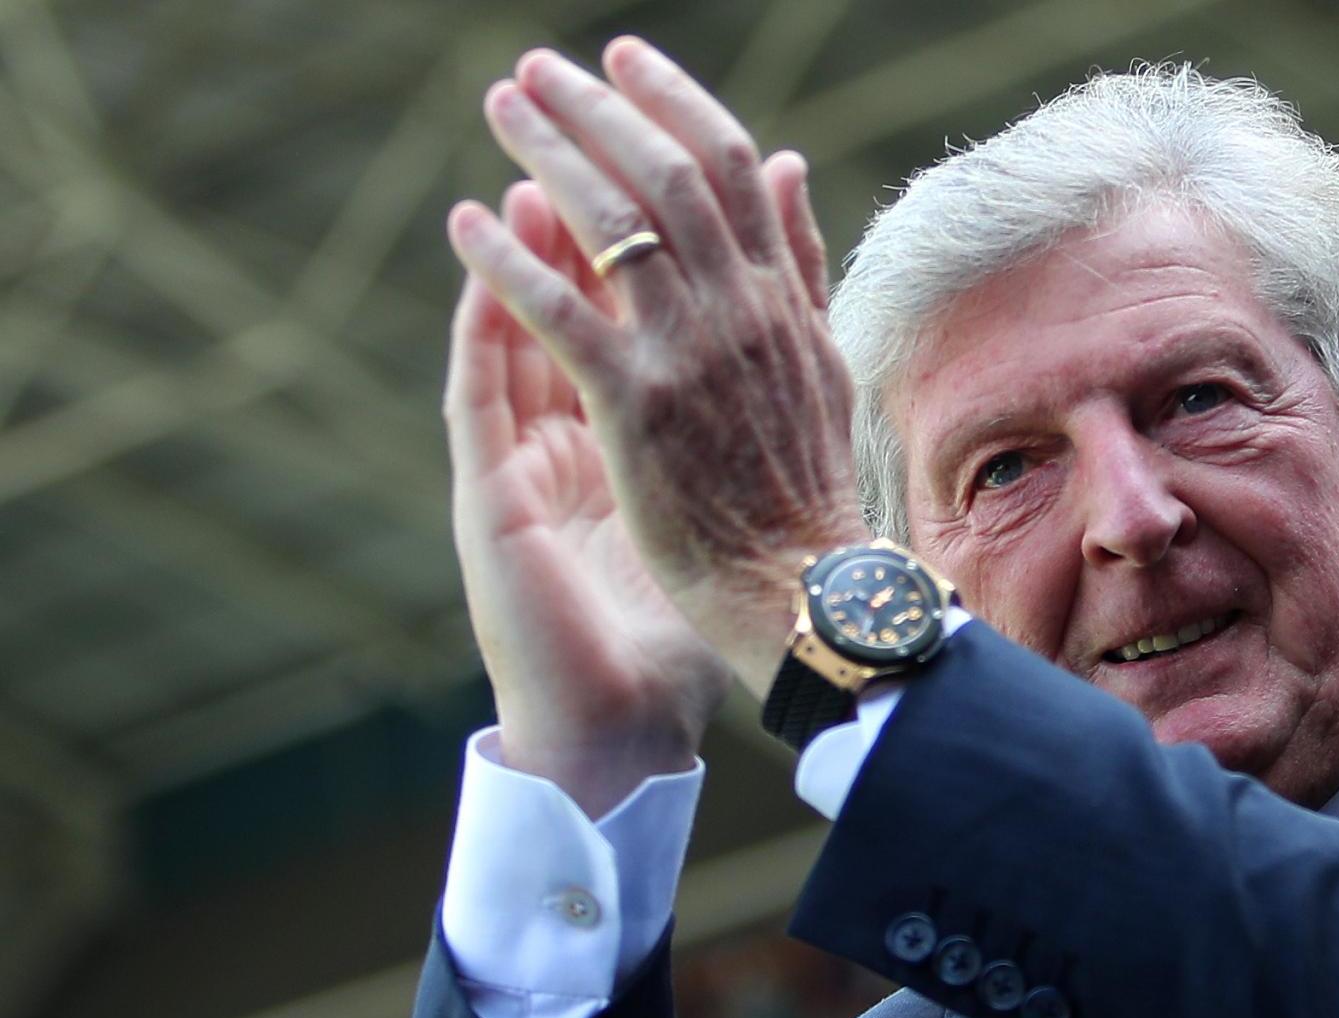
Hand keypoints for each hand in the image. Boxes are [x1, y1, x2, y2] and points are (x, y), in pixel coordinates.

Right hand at [443, 180, 732, 816]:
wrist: (627, 725)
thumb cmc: (684, 635)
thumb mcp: (729, 525)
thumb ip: (758, 446)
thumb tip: (810, 386)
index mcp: (621, 448)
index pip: (626, 332)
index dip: (643, 263)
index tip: (676, 194)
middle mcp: (568, 446)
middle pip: (572, 316)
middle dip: (583, 230)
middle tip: (598, 150)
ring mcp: (523, 468)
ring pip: (514, 336)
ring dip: (524, 250)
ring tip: (536, 172)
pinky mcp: (490, 499)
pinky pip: (476, 392)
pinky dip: (481, 321)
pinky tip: (488, 259)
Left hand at [447, 37, 871, 706]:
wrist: (800, 587)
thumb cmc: (804, 490)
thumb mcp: (821, 360)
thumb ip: (800, 263)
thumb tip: (791, 163)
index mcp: (781, 301)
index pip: (730, 167)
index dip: (674, 100)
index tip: (625, 58)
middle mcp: (738, 312)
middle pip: (662, 176)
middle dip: (596, 110)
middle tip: (537, 71)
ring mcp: (687, 356)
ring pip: (611, 225)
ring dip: (547, 156)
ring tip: (499, 110)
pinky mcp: (636, 408)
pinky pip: (559, 312)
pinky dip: (509, 259)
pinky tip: (466, 223)